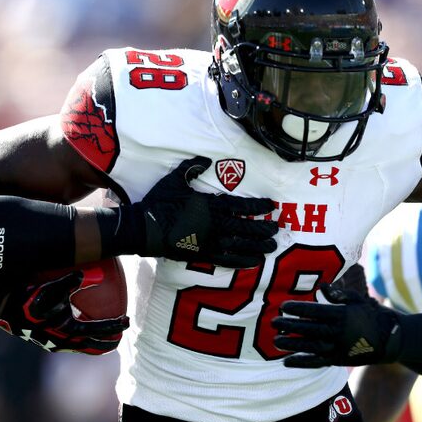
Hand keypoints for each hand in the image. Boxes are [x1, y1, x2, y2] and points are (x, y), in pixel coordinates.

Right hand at [0, 271, 128, 354]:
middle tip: (119, 336)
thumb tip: (97, 274)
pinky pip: (59, 338)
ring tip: (101, 338)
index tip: (126, 322)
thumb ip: (71, 282)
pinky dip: (72, 337)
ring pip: (72, 344)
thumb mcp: (50, 286)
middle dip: (103, 341)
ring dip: (88, 342)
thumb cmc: (25, 290)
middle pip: (85, 344)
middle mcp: (53, 339)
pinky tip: (75, 329)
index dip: (111, 328)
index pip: (93, 331)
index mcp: (62, 329)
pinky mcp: (34, 336)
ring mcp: (43, 339)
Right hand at [126, 156, 277, 267]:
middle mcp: (216, 225)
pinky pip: (228, 260)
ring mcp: (211, 243)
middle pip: (247, 228)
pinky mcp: (204, 256)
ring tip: (271, 246)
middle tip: (276, 228)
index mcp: (212, 206)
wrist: (146, 228)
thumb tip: (205, 159)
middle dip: (264, 228)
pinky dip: (243, 261)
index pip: (242, 206)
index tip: (270, 205)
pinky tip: (254, 261)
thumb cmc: (161, 203)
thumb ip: (192, 167)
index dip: (258, 206)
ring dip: (259, 246)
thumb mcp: (176, 179)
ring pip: (242, 245)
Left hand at [273, 283, 402, 367]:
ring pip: (310, 347)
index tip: (283, 307)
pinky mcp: (338, 360)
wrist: (389, 339)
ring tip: (276, 341)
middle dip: (290, 325)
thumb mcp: (357, 299)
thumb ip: (339, 294)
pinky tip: (286, 362)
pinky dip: (301, 363)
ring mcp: (338, 348)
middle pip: (309, 328)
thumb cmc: (371, 315)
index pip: (315, 311)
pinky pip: (317, 363)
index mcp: (342, 315)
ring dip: (291, 344)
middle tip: (274, 322)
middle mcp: (338, 332)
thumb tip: (322, 286)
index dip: (297, 309)